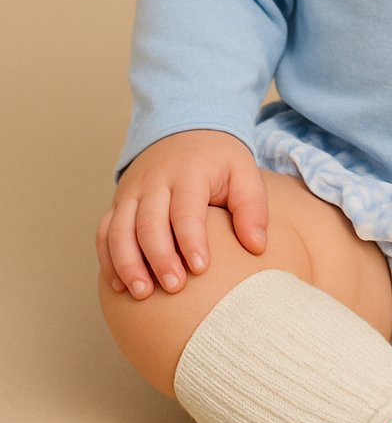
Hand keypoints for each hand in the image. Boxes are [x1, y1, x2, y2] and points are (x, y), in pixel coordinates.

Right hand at [96, 130, 267, 299]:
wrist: (185, 129)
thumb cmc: (218, 160)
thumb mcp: (243, 172)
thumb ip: (252, 207)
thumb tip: (257, 246)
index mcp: (188, 173)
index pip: (185, 209)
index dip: (191, 240)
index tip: (201, 268)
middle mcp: (154, 182)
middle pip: (149, 223)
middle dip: (159, 258)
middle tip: (175, 287)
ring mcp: (131, 192)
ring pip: (119, 230)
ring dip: (127, 264)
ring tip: (143, 293)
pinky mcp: (118, 203)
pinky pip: (104, 232)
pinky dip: (108, 260)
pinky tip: (120, 286)